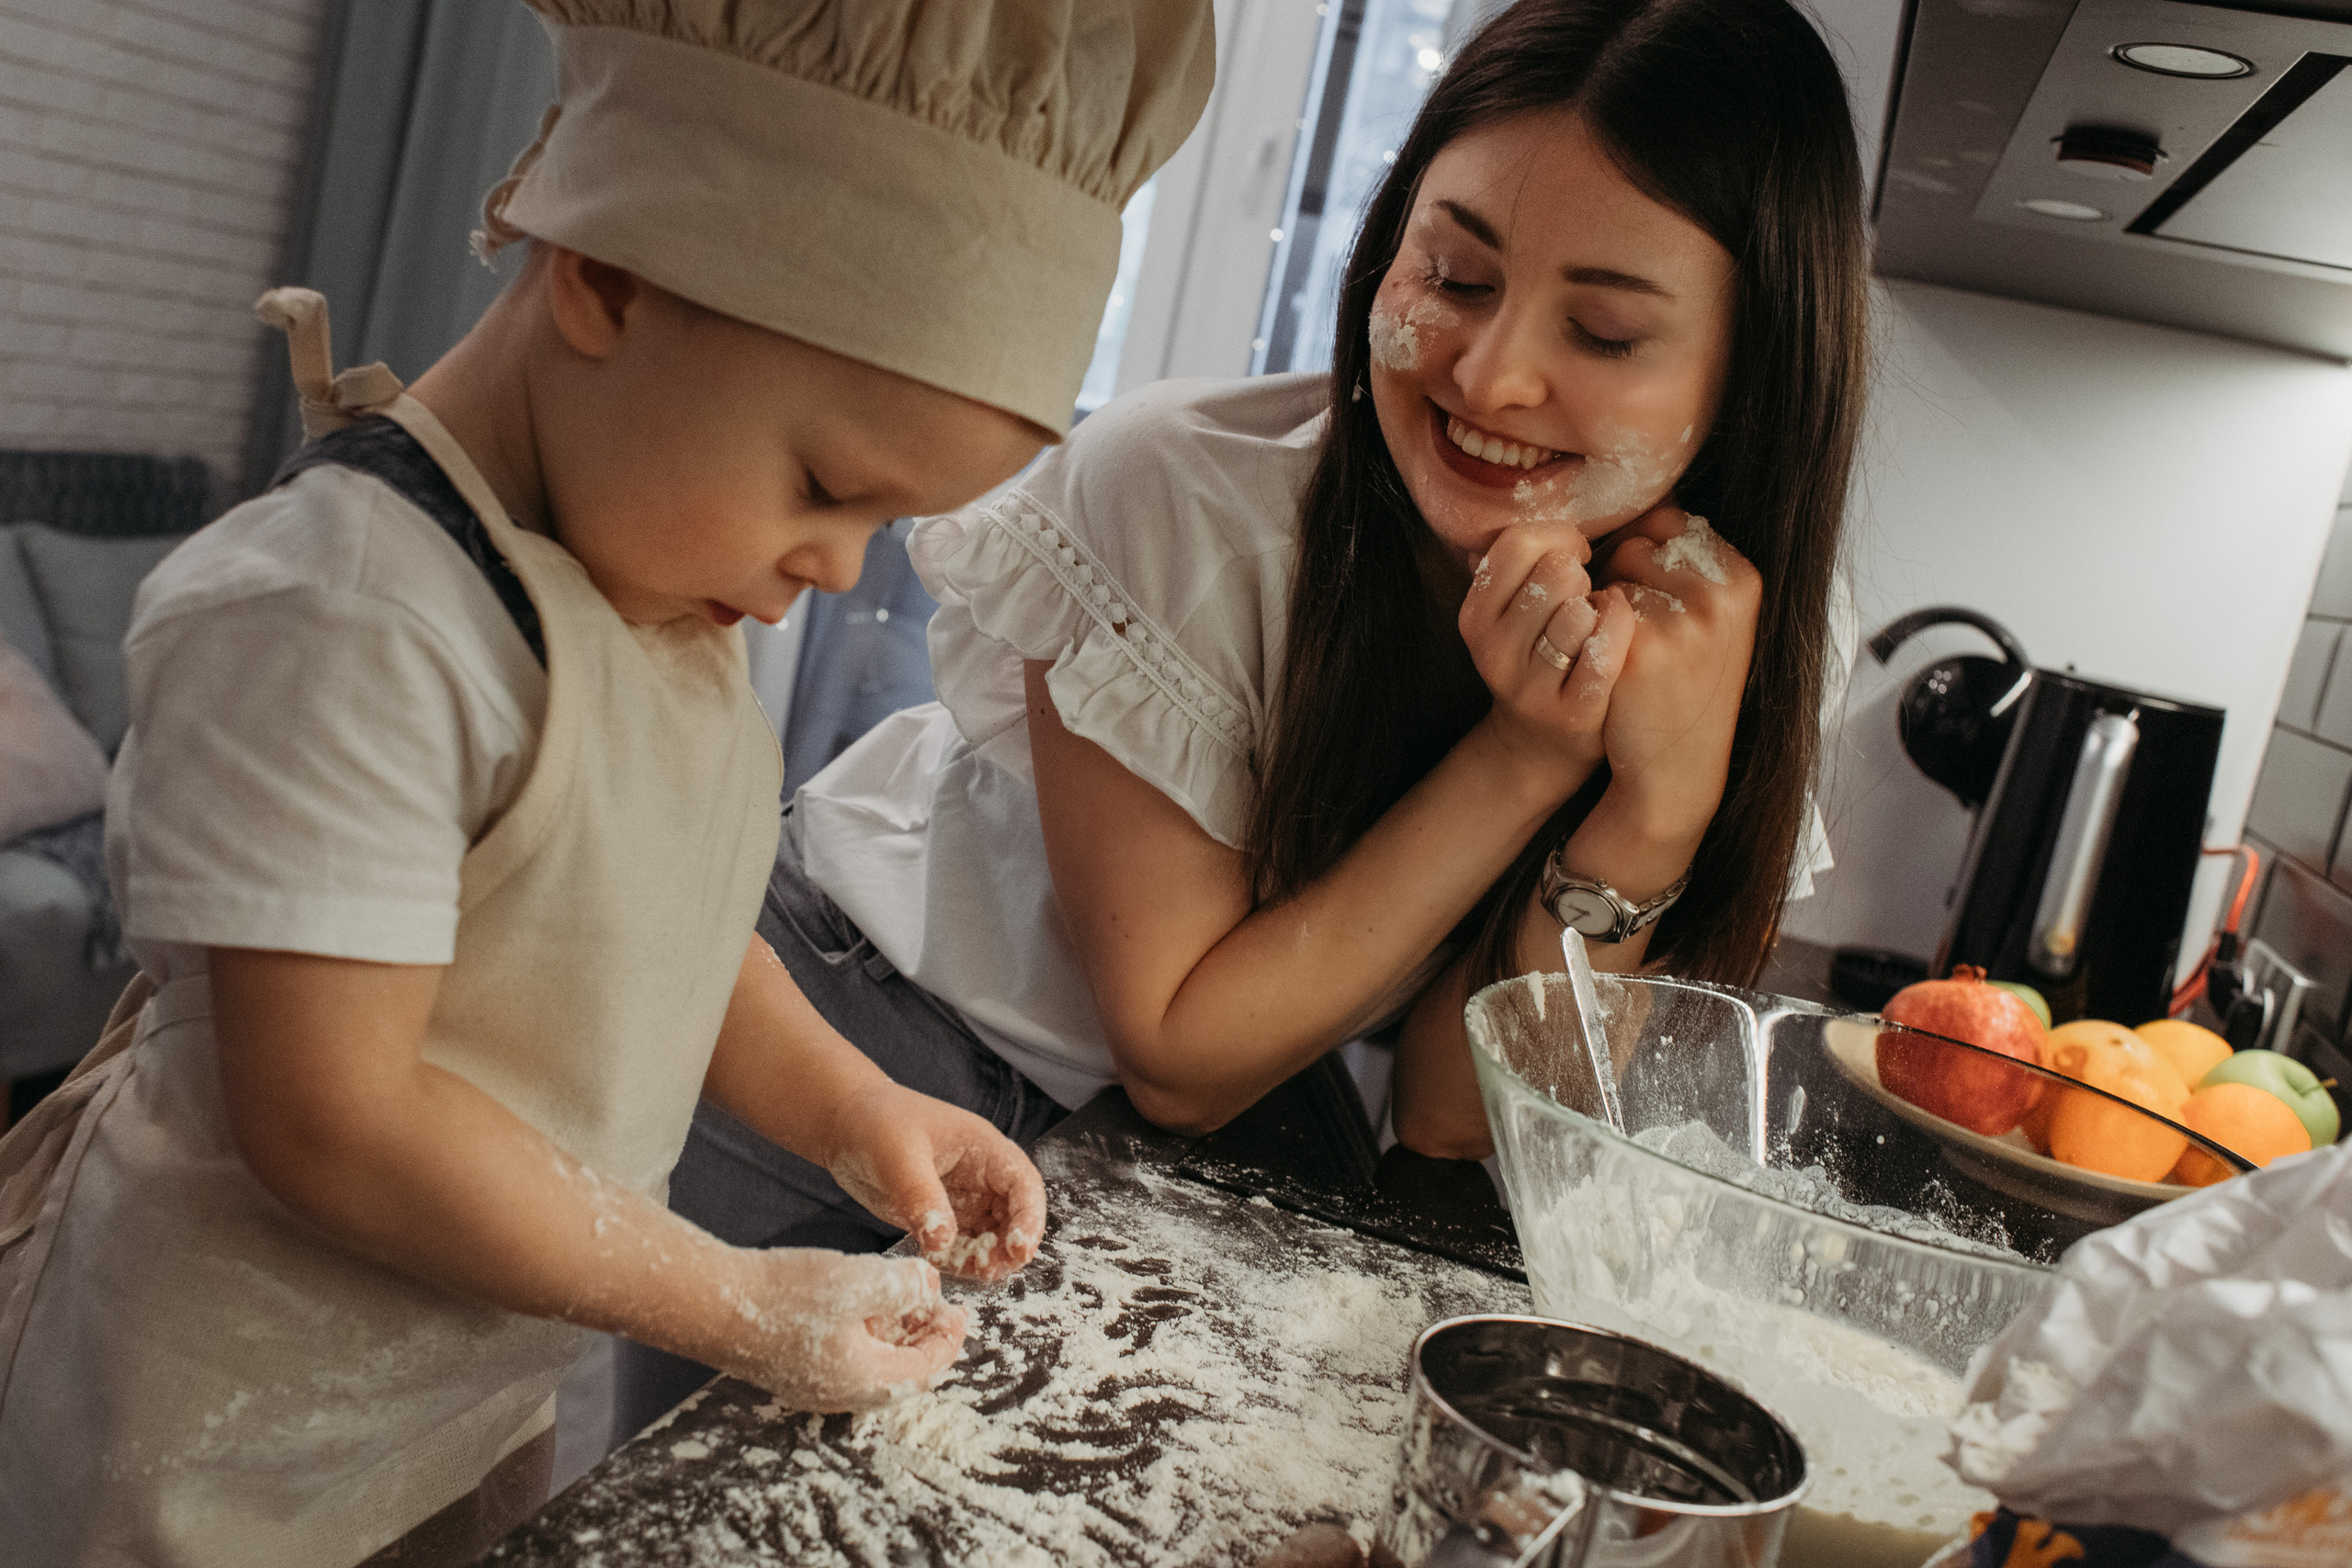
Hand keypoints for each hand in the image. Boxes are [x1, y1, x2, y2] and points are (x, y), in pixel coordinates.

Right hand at [711, 1247, 966, 1411]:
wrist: (713, 1305)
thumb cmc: (787, 1296)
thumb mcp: (860, 1281)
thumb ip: (904, 1286)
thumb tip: (929, 1286)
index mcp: (866, 1380)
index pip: (926, 1369)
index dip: (949, 1338)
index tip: (960, 1310)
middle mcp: (841, 1394)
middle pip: (901, 1374)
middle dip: (923, 1338)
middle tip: (934, 1305)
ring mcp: (813, 1386)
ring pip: (872, 1366)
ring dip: (893, 1335)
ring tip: (901, 1298)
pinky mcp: (792, 1370)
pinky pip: (845, 1360)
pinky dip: (864, 1335)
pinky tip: (859, 1303)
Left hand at [824, 1082, 1046, 1282]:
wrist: (844, 1125)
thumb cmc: (876, 1122)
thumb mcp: (898, 1155)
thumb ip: (922, 1196)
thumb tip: (944, 1240)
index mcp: (984, 1148)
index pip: (1023, 1184)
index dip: (1029, 1217)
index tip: (1020, 1248)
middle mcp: (981, 1176)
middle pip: (1015, 1217)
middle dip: (1010, 1247)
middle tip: (990, 1270)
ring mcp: (963, 1199)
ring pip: (992, 1237)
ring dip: (986, 1258)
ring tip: (965, 1271)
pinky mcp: (941, 1218)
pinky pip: (962, 1246)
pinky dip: (959, 1261)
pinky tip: (940, 1265)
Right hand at [1457, 523, 1636, 790]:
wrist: (1541, 744)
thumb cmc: (1538, 654)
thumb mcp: (1510, 610)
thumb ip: (1516, 560)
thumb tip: (1532, 497)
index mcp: (1474, 616)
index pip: (1517, 543)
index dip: (1559, 537)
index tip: (1577, 553)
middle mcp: (1492, 652)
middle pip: (1554, 573)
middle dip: (1583, 574)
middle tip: (1588, 591)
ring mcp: (1529, 687)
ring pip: (1579, 613)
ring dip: (1603, 607)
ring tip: (1601, 619)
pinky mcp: (1570, 713)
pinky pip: (1606, 651)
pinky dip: (1621, 634)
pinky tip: (1621, 636)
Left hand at [1590, 505, 1759, 841]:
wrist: (1677, 767)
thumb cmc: (1690, 688)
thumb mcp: (1718, 621)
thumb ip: (1694, 566)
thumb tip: (1647, 515)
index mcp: (1743, 578)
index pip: (1670, 524)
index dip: (1648, 560)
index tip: (1656, 599)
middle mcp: (1717, 593)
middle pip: (1636, 545)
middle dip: (1625, 579)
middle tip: (1645, 632)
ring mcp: (1679, 618)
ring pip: (1610, 574)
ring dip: (1605, 604)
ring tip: (1634, 651)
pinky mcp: (1638, 645)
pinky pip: (1590, 607)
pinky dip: (1591, 630)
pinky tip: (1615, 664)